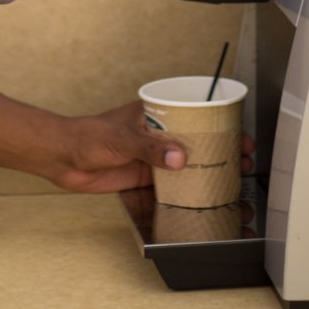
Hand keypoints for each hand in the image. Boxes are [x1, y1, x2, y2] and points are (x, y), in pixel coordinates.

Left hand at [52, 101, 255, 194]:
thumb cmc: (88, 136)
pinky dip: (191, 189)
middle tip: (245, 161)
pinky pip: (175, 183)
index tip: (239, 134)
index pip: (195, 114)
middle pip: (198, 140)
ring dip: (211, 170)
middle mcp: (159, 134)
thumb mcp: (122, 138)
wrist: (64, 159)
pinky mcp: (147, 176)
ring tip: (234, 180)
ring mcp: (154, 156)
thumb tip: (179, 158)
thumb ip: (150, 148)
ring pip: (190, 162)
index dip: (220, 123)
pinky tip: (207, 196)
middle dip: (223, 149)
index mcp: (156, 113)